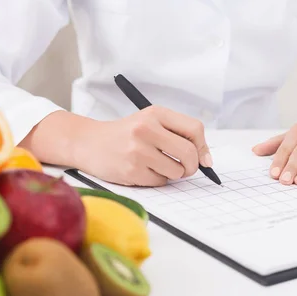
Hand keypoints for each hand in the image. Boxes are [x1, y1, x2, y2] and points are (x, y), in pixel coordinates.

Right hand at [77, 106, 211, 186]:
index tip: (203, 159)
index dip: (203, 147)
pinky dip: (157, 179)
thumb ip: (179, 135)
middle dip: (192, 166)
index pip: (195, 129)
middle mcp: (146, 129)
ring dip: (173, 174)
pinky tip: (143, 170)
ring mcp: (138, 150)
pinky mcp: (131, 170)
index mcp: (156, 113)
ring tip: (157, 165)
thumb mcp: (151, 123)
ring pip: (176, 171)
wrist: (89, 143)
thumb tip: (206, 161)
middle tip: (185, 168)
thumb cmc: (127, 134)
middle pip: (189, 153)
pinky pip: (160, 182)